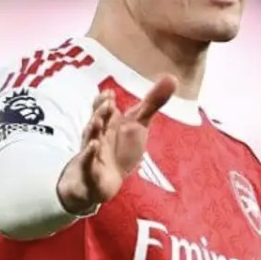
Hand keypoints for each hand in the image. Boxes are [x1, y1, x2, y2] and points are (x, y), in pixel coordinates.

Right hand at [56, 76, 177, 212]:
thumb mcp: (138, 124)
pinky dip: (89, 154)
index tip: (109, 92)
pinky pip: (88, 161)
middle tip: (108, 103)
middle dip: (101, 112)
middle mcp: (98, 134)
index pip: (103, 108)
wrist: (104, 181)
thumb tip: (172, 78)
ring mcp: (92, 151)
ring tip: (98, 120)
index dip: (104, 100)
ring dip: (94, 129)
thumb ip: (153, 102)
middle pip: (97, 120)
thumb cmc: (120, 147)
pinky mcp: (90, 170)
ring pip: (91, 138)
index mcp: (108, 122)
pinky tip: (94, 146)